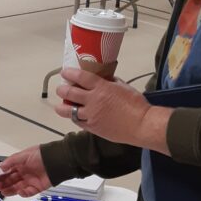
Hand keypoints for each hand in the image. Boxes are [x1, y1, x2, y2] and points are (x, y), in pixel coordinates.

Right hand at [0, 145, 50, 196]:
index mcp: (21, 164)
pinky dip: (23, 193)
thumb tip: (0, 166)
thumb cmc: (41, 155)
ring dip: (10, 190)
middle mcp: (25, 173)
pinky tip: (19, 192)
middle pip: (12, 180)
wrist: (56, 161)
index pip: (8, 171)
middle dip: (4, 184)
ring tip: (3, 191)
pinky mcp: (37, 187)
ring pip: (18, 187)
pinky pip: (28, 192)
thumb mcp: (23, 155)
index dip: (2, 175)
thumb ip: (11, 161)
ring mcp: (31, 181)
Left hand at [55, 67, 170, 148]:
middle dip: (62, 90)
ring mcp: (91, 115)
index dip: (70, 74)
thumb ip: (110, 82)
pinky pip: (78, 122)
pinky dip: (74, 118)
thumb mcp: (123, 86)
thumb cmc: (136, 104)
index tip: (64, 72)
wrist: (141, 125)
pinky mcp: (92, 128)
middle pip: (70, 94)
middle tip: (60, 89)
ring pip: (69, 111)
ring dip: (62, 107)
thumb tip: (103, 79)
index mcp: (102, 88)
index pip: (81, 77)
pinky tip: (73, 116)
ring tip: (59, 106)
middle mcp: (93, 101)